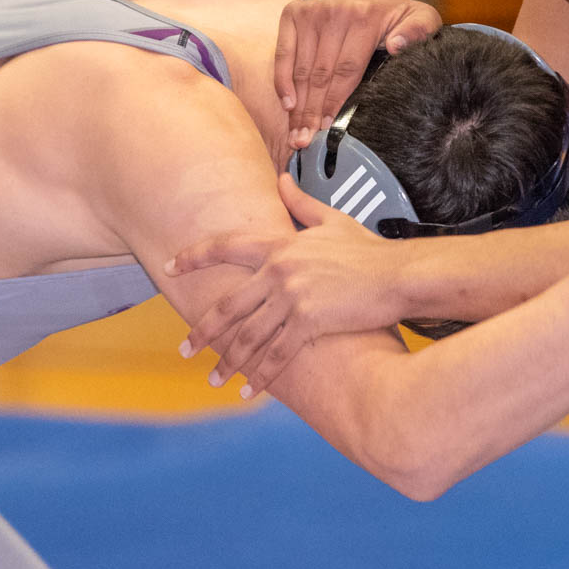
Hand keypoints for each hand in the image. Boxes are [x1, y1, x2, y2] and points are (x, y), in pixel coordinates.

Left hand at [165, 174, 406, 396]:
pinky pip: (277, 354)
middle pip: (230, 305)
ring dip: (229, 361)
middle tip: (184, 349)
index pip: (227, 247)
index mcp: (281, 246)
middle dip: (203, 331)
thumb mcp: (332, 221)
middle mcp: (279, 271)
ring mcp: (293, 298)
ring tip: (214, 379)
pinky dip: (261, 376)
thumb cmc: (369, 250)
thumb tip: (282, 179)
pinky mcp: (309, 322)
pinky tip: (249, 390)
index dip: (195, 257)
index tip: (169, 268)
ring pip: (249, 336)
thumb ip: (301, 203)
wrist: (399, 275)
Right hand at [275, 0, 441, 148]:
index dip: (336, 102)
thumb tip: (397, 45)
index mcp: (366, 16)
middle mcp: (335, 11)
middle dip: (312, 112)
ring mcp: (313, 11)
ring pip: (302, 68)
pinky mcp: (294, 13)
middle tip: (306, 142)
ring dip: (297, 105)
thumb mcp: (422, 18)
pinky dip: (282, 80)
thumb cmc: (398, 18)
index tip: (329, 128)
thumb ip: (419, 29)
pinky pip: (283, 52)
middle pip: (321, 74)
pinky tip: (287, 104)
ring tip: (296, 134)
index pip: (347, 69)